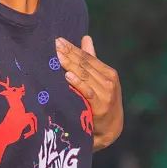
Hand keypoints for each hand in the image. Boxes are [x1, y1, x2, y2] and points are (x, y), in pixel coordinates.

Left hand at [55, 34, 123, 151]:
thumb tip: (86, 38)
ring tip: (58, 57)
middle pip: (85, 65)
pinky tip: (68, 76)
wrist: (111, 129)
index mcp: (108, 72)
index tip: (58, 41)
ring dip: (71, 65)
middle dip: (69, 54)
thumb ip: (92, 60)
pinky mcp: (101, 106)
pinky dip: (78, 83)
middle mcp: (109, 81)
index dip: (73, 49)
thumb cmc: (102, 103)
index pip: (88, 57)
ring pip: (85, 76)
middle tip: (55, 45)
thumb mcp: (99, 81)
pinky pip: (87, 92)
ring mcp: (106, 93)